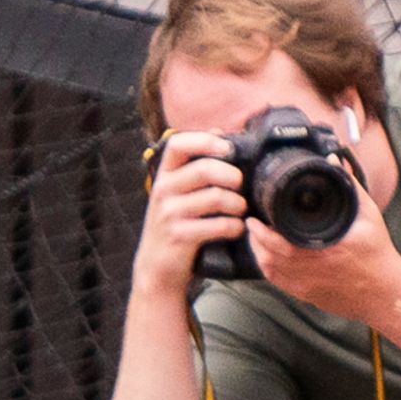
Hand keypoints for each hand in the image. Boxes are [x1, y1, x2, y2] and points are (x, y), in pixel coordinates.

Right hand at [134, 131, 249, 301]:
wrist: (159, 267)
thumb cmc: (178, 225)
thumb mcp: (179, 192)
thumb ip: (196, 165)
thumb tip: (218, 131)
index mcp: (164, 175)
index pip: (180, 143)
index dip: (207, 142)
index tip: (228, 149)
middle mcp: (163, 189)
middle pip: (205, 169)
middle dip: (233, 177)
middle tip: (241, 187)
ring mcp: (170, 213)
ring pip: (217, 197)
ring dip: (238, 205)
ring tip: (240, 210)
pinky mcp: (181, 236)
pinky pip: (220, 225)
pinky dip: (235, 227)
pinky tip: (235, 229)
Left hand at [248, 195, 400, 331]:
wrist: (387, 293)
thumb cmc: (378, 254)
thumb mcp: (369, 217)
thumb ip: (350, 186)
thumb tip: (333, 160)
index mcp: (324, 250)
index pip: (279, 242)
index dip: (260, 230)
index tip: (254, 215)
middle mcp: (313, 270)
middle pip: (267, 256)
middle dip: (254, 238)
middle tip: (251, 222)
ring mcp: (308, 286)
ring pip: (269, 270)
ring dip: (258, 252)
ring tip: (256, 236)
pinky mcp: (307, 296)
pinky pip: (277, 283)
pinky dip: (268, 267)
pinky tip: (267, 255)